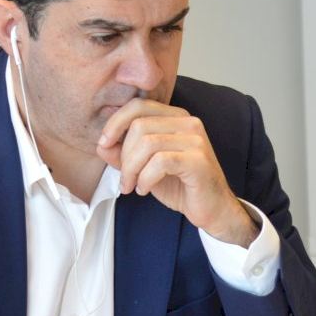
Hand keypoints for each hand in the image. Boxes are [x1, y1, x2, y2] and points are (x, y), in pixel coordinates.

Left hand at [96, 98, 257, 246]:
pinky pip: (160, 162)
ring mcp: (195, 139)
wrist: (212, 210)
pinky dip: (145, 178)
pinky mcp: (198, 160)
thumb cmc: (181, 187)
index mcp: (176, 118)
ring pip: (147, 144)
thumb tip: (102, 145)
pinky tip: (145, 189)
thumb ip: (124, 153)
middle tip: (125, 178)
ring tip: (132, 186)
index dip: (115, 123)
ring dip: (131, 170)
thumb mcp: (146, 167)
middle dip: (123, 155)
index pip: (139, 105)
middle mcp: (188, 122)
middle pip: (139, 125)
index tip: (104, 145)